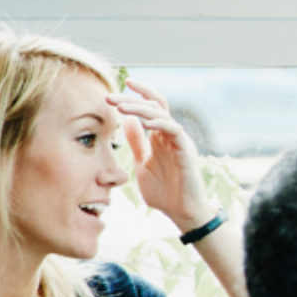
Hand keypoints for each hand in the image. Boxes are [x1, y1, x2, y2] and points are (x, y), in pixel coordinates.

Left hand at [111, 80, 212, 233]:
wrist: (181, 212)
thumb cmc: (164, 191)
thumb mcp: (142, 163)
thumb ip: (137, 143)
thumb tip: (127, 121)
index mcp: (160, 137)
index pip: (151, 107)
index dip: (139, 94)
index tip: (122, 84)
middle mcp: (171, 135)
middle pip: (154, 106)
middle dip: (131, 99)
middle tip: (110, 98)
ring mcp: (179, 141)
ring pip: (162, 114)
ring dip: (140, 108)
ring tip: (120, 107)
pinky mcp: (186, 151)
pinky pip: (174, 130)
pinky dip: (159, 123)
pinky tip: (143, 122)